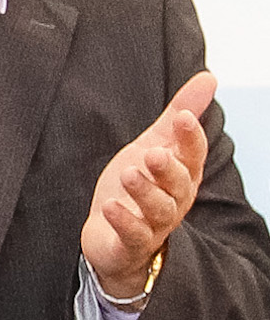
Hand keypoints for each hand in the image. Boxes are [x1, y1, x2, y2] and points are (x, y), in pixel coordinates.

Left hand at [83, 70, 216, 297]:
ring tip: (129, 174)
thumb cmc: (137, 186)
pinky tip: (110, 207)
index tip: (183, 117)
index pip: (193, 154)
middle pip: (180, 183)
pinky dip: (124, 221)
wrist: (111, 236)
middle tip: (152, 153)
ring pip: (159, 209)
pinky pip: (133, 234)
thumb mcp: (154, 144)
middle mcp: (175, 199)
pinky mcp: (131, 244)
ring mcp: (154, 224)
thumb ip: (177, 115)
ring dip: (145, 191)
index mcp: (183, 174)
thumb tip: (209, 76)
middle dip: (169, 168)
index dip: (190, 137)